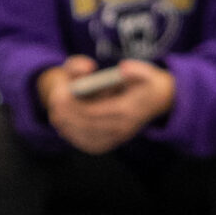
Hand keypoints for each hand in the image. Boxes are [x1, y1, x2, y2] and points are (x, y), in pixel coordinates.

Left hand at [38, 57, 176, 155]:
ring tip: (56, 115)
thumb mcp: (149, 72)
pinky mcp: (115, 142)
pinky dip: (76, 137)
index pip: (95, 112)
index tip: (60, 96)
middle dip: (68, 116)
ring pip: (87, 137)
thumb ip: (137, 70)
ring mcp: (119, 137)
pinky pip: (92, 145)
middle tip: (53, 105)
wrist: (163, 101)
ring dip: (69, 127)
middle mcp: (122, 128)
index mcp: (128, 111)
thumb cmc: (150, 83)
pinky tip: (66, 128)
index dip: (75, 106)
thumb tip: (122, 69)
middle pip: (88, 125)